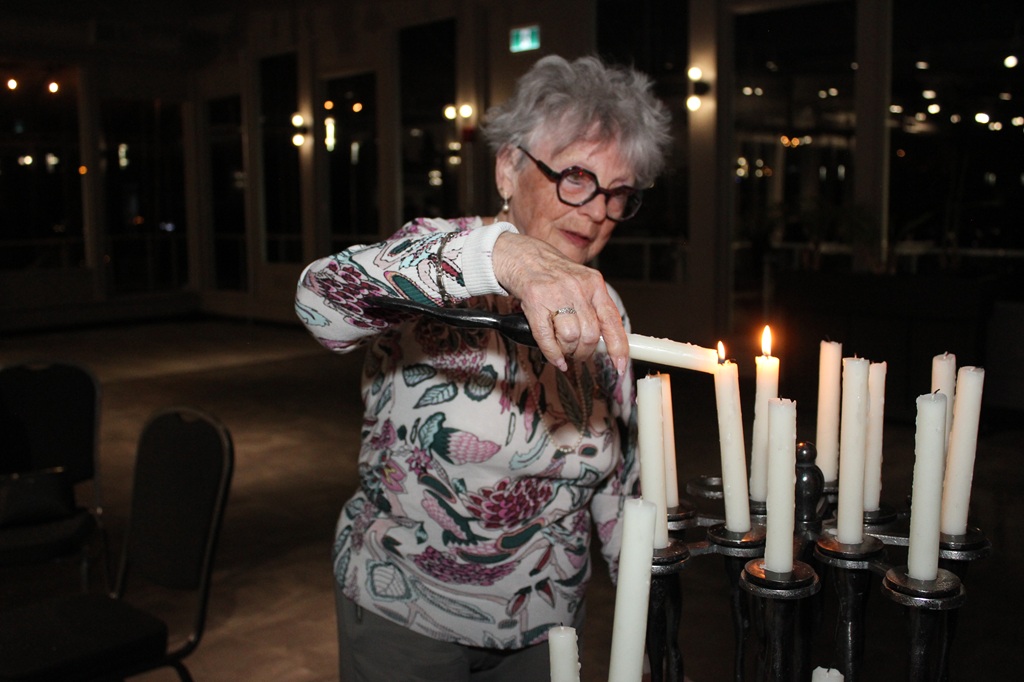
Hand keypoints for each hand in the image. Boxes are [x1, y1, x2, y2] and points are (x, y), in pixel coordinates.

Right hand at [492, 233, 628, 373]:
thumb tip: (607, 342)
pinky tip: (555, 358)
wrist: (525, 258)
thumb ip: (595, 309)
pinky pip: (547, 338)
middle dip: (585, 352)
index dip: (618, 347)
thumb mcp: (582, 284)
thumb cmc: (554, 275)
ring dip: (568, 351)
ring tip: (564, 349)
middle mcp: (578, 288)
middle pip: (590, 335)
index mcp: (594, 284)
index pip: (612, 321)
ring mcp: (556, 295)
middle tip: (579, 353)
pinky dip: (552, 354)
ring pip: (570, 338)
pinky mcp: (535, 303)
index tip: (619, 365)